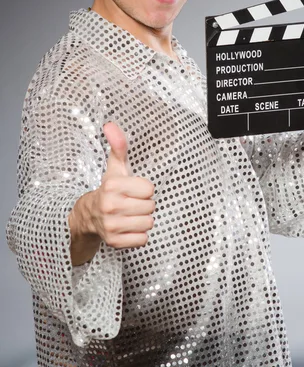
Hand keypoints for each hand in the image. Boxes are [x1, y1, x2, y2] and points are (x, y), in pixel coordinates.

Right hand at [88, 122, 155, 247]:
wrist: (88, 216)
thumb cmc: (109, 189)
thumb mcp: (115, 167)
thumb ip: (118, 146)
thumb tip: (110, 124)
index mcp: (112, 186)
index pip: (149, 189)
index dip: (143, 189)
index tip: (132, 190)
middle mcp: (110, 206)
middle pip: (151, 207)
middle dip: (144, 205)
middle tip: (130, 203)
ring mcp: (111, 226)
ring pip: (148, 223)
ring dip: (142, 220)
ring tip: (129, 215)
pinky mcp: (114, 242)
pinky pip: (143, 239)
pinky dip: (138, 235)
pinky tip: (127, 227)